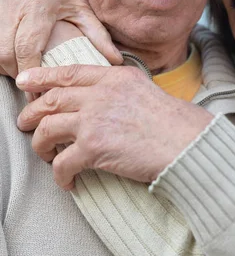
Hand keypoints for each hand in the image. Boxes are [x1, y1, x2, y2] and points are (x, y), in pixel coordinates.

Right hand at [0, 0, 121, 77]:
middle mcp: (14, 10)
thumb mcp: (82, 6)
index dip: (31, 71)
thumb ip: (97, 34)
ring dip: (6, 66)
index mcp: (38, 9)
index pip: (27, 47)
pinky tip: (13, 60)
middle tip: (34, 87)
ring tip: (25, 75)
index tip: (40, 90)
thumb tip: (116, 60)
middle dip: (18, 74)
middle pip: (5, 53)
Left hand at [16, 65, 212, 189]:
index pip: (70, 73)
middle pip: (51, 99)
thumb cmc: (175, 124)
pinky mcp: (94, 147)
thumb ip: (120, 91)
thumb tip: (99, 102)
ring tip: (45, 154)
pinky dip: (60, 175)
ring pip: (47, 129)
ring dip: (40, 145)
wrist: (188, 144)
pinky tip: (67, 182)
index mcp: (115, 78)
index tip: (25, 81)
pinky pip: (62, 162)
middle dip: (32, 112)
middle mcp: (101, 94)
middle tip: (24, 122)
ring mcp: (95, 119)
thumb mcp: (147, 92)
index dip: (43, 76)